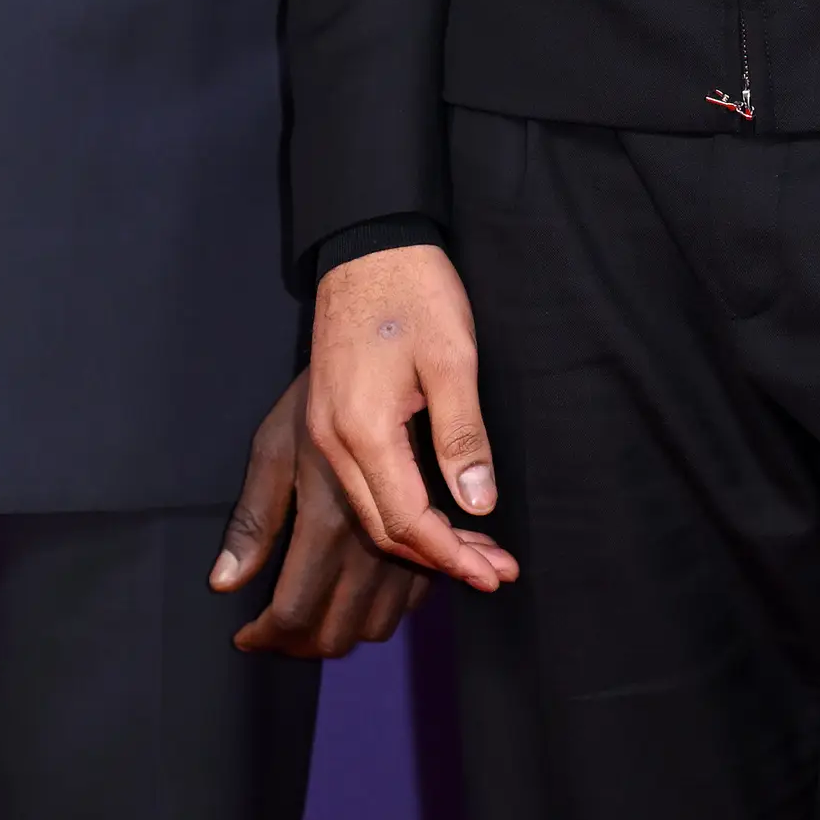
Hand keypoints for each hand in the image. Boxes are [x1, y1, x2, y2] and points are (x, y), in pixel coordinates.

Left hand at [213, 370, 428, 654]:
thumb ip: (256, 518)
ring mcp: (414, 538)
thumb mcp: (275, 442)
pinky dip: (389, 608)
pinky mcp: (444, 526)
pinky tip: (363, 594)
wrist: (398, 330)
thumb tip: (227, 583)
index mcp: (329, 520)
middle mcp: (374, 539)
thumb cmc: (328, 386)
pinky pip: (417, 596)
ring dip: (347, 631)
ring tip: (314, 616)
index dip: (267, 638)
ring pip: (381, 623)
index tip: (246, 638)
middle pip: (339, 630)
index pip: (296, 611)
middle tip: (274, 633)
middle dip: (303, 645)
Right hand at [304, 245, 516, 596]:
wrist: (368, 245)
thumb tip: (479, 505)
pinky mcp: (329, 422)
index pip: (406, 520)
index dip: (451, 554)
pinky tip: (437, 518)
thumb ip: (463, 434)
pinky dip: (400, 514)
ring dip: (421, 541)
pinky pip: (361, 490)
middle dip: (441, 559)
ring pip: (369, 515)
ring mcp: (324, 434)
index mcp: (360, 431)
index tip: (492, 575)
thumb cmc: (415, 293)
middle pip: (382, 530)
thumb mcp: (453, 359)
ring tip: (477, 554)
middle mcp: (330, 443)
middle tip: (495, 573)